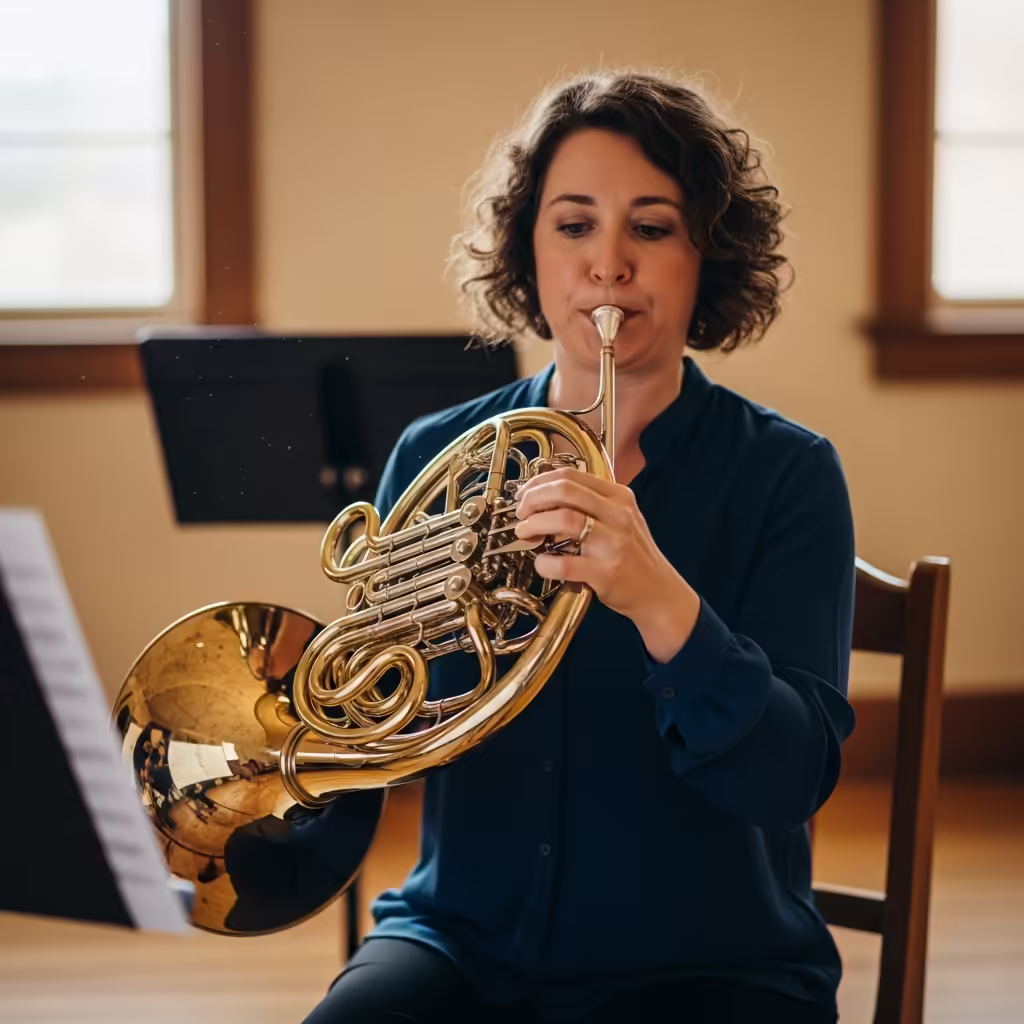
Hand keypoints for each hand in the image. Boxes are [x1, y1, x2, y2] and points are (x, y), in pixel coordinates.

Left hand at [513, 468, 700, 662]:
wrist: (658, 592)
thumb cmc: (634, 555)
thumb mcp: (621, 518)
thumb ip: (591, 504)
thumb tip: (544, 496)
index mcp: (619, 497)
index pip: (571, 475)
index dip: (540, 482)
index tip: (525, 494)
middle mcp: (618, 515)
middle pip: (565, 490)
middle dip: (533, 498)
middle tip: (521, 512)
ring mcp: (613, 543)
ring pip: (564, 519)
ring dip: (535, 524)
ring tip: (525, 533)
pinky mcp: (605, 572)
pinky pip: (564, 563)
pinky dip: (545, 562)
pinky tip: (542, 563)